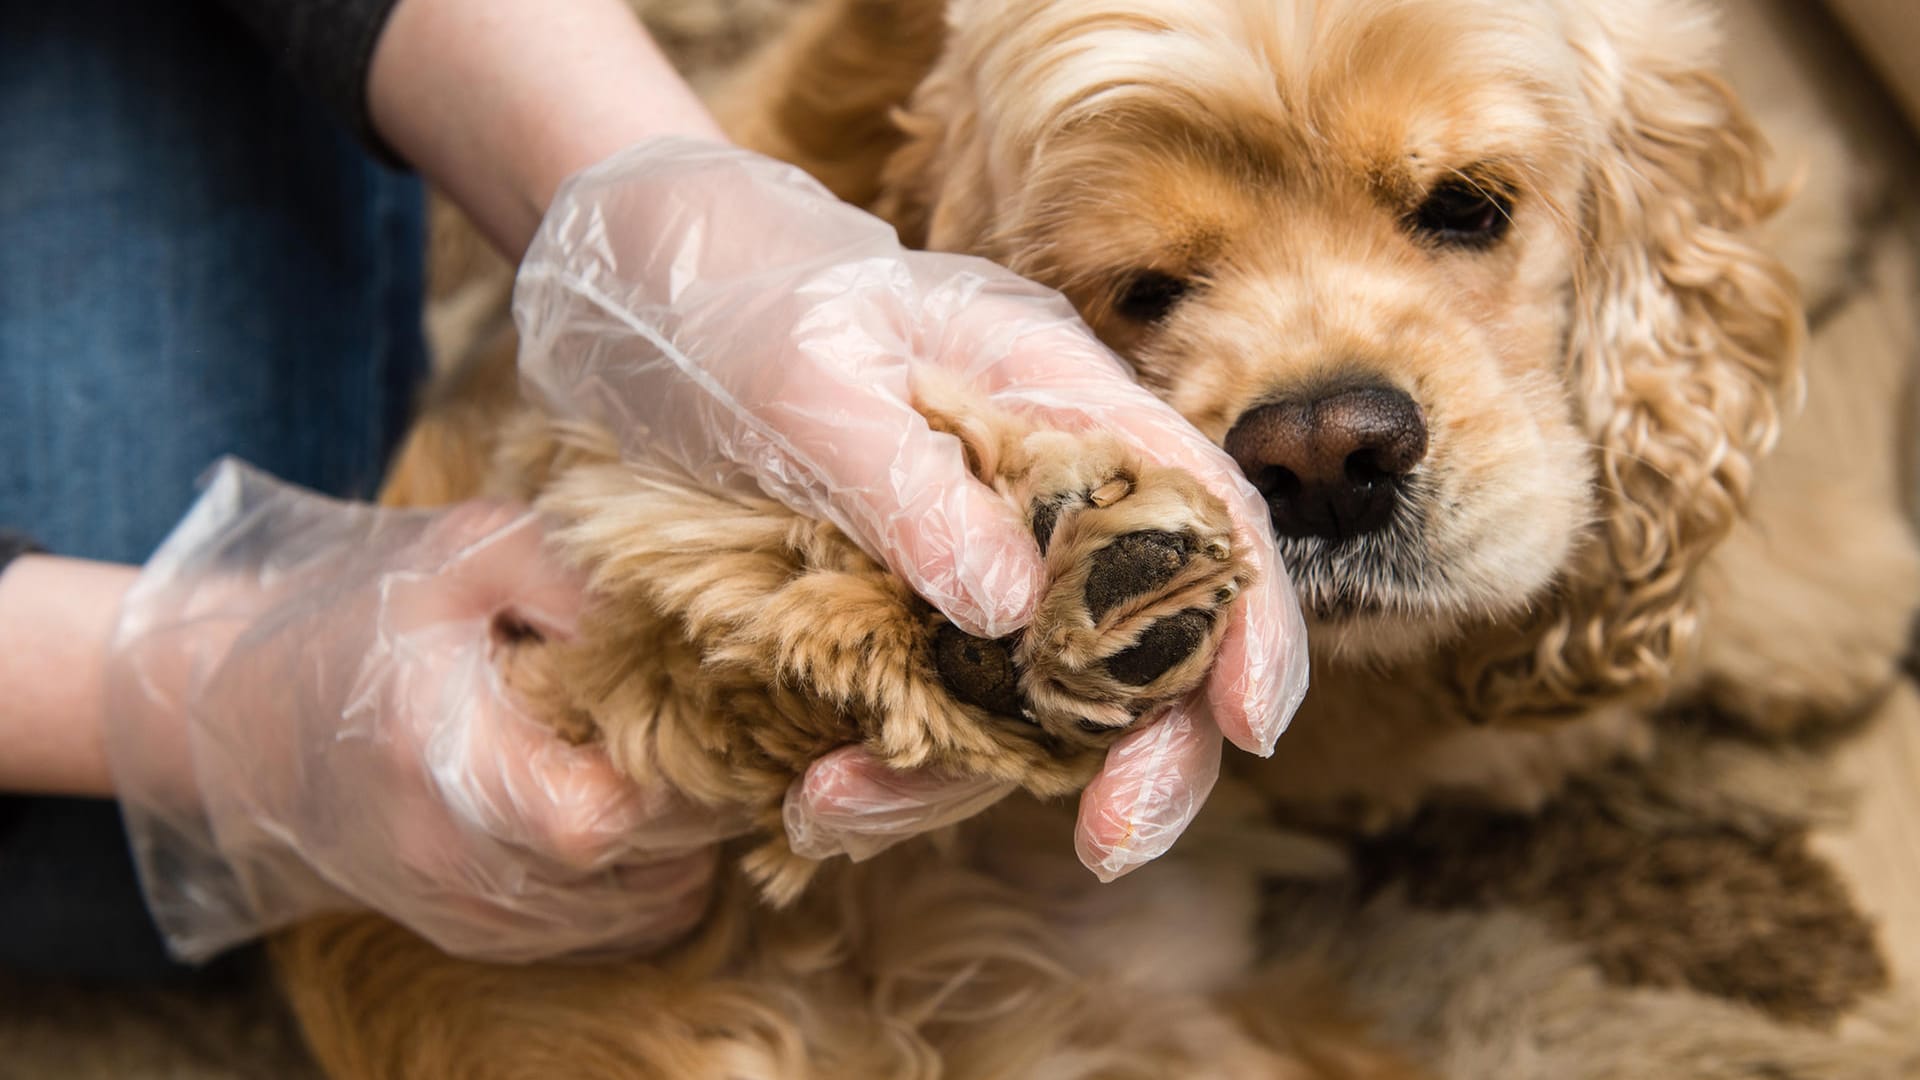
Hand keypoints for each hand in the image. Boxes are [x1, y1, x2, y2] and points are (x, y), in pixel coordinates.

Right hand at [104, 460, 742, 962]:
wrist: (254, 720)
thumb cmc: (368, 619)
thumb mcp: (461, 554)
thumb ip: (564, 572)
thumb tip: (668, 609)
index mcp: (443, 760)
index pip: (601, 815)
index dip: (671, 766)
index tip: (681, 703)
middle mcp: (456, 862)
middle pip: (644, 868)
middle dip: (695, 796)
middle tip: (692, 722)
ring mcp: (472, 913)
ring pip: (647, 908)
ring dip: (683, 839)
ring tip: (656, 756)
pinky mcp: (485, 935)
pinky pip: (619, 930)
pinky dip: (652, 877)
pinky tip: (628, 804)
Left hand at [516, 139, 1309, 879]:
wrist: (642, 304)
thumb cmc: (738, 301)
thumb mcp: (803, 376)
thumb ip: (908, 482)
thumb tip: (1014, 610)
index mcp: (1060, 402)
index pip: (1204, 514)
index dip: (1251, 623)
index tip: (1247, 730)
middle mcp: (1044, 499)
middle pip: (1151, 640)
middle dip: (1145, 756)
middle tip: (1109, 849)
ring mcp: (979, 569)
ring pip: (1033, 709)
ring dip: (958, 787)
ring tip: (827, 812)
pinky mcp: (910, 625)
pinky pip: (937, 723)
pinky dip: (888, 778)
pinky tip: (811, 800)